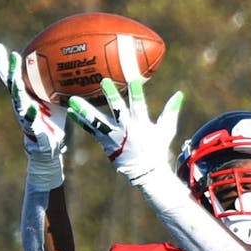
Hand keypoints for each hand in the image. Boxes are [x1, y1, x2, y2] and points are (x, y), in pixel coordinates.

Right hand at [0, 43, 66, 189]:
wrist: (50, 143)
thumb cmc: (53, 118)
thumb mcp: (55, 98)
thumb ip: (58, 84)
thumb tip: (72, 65)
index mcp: (25, 95)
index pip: (12, 77)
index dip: (4, 63)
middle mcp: (21, 103)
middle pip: (13, 85)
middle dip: (11, 70)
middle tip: (13, 56)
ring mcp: (24, 116)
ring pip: (18, 101)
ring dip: (17, 90)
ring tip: (16, 80)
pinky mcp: (32, 129)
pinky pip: (31, 121)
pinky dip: (31, 114)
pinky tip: (33, 108)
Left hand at [67, 77, 183, 183]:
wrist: (145, 171)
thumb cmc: (156, 148)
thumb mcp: (166, 130)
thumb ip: (171, 111)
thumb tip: (179, 94)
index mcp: (141, 124)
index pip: (140, 105)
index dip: (137, 92)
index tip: (133, 78)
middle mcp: (126, 129)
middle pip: (118, 110)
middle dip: (111, 96)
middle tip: (104, 81)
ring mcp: (113, 136)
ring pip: (97, 121)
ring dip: (84, 110)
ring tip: (72, 100)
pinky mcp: (105, 142)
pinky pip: (91, 130)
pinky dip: (80, 121)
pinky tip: (70, 111)